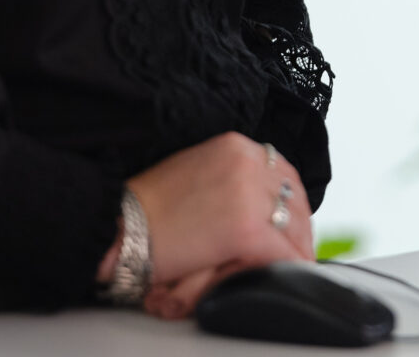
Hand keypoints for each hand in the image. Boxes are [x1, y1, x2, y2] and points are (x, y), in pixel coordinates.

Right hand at [101, 132, 313, 320]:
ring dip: (295, 243)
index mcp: (235, 146)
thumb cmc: (149, 206)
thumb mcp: (199, 169)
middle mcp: (247, 162)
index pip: (282, 170)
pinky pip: (281, 251)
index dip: (290, 198)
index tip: (291, 217)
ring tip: (294, 260)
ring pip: (293, 223)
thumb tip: (257, 199)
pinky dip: (288, 264)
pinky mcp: (246, 230)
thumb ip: (231, 176)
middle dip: (299, 221)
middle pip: (293, 195)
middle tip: (298, 243)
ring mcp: (249, 196)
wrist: (120, 226)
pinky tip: (287, 273)